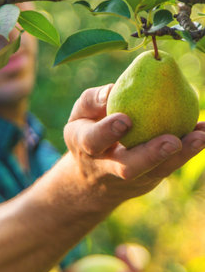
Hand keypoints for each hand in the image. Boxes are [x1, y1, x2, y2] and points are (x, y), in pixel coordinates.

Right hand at [64, 85, 204, 208]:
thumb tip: (112, 89)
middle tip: (172, 141)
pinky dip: (189, 151)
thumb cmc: (88, 134)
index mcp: (86, 148)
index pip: (94, 141)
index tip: (125, 119)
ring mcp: (132, 178)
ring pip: (156, 171)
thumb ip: (92, 101)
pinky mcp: (150, 180)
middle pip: (130, 168)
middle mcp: (109, 168)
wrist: (92, 181)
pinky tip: (204, 134)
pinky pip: (170, 166)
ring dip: (180, 155)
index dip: (108, 132)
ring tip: (201, 137)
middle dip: (151, 156)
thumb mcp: (79, 116)